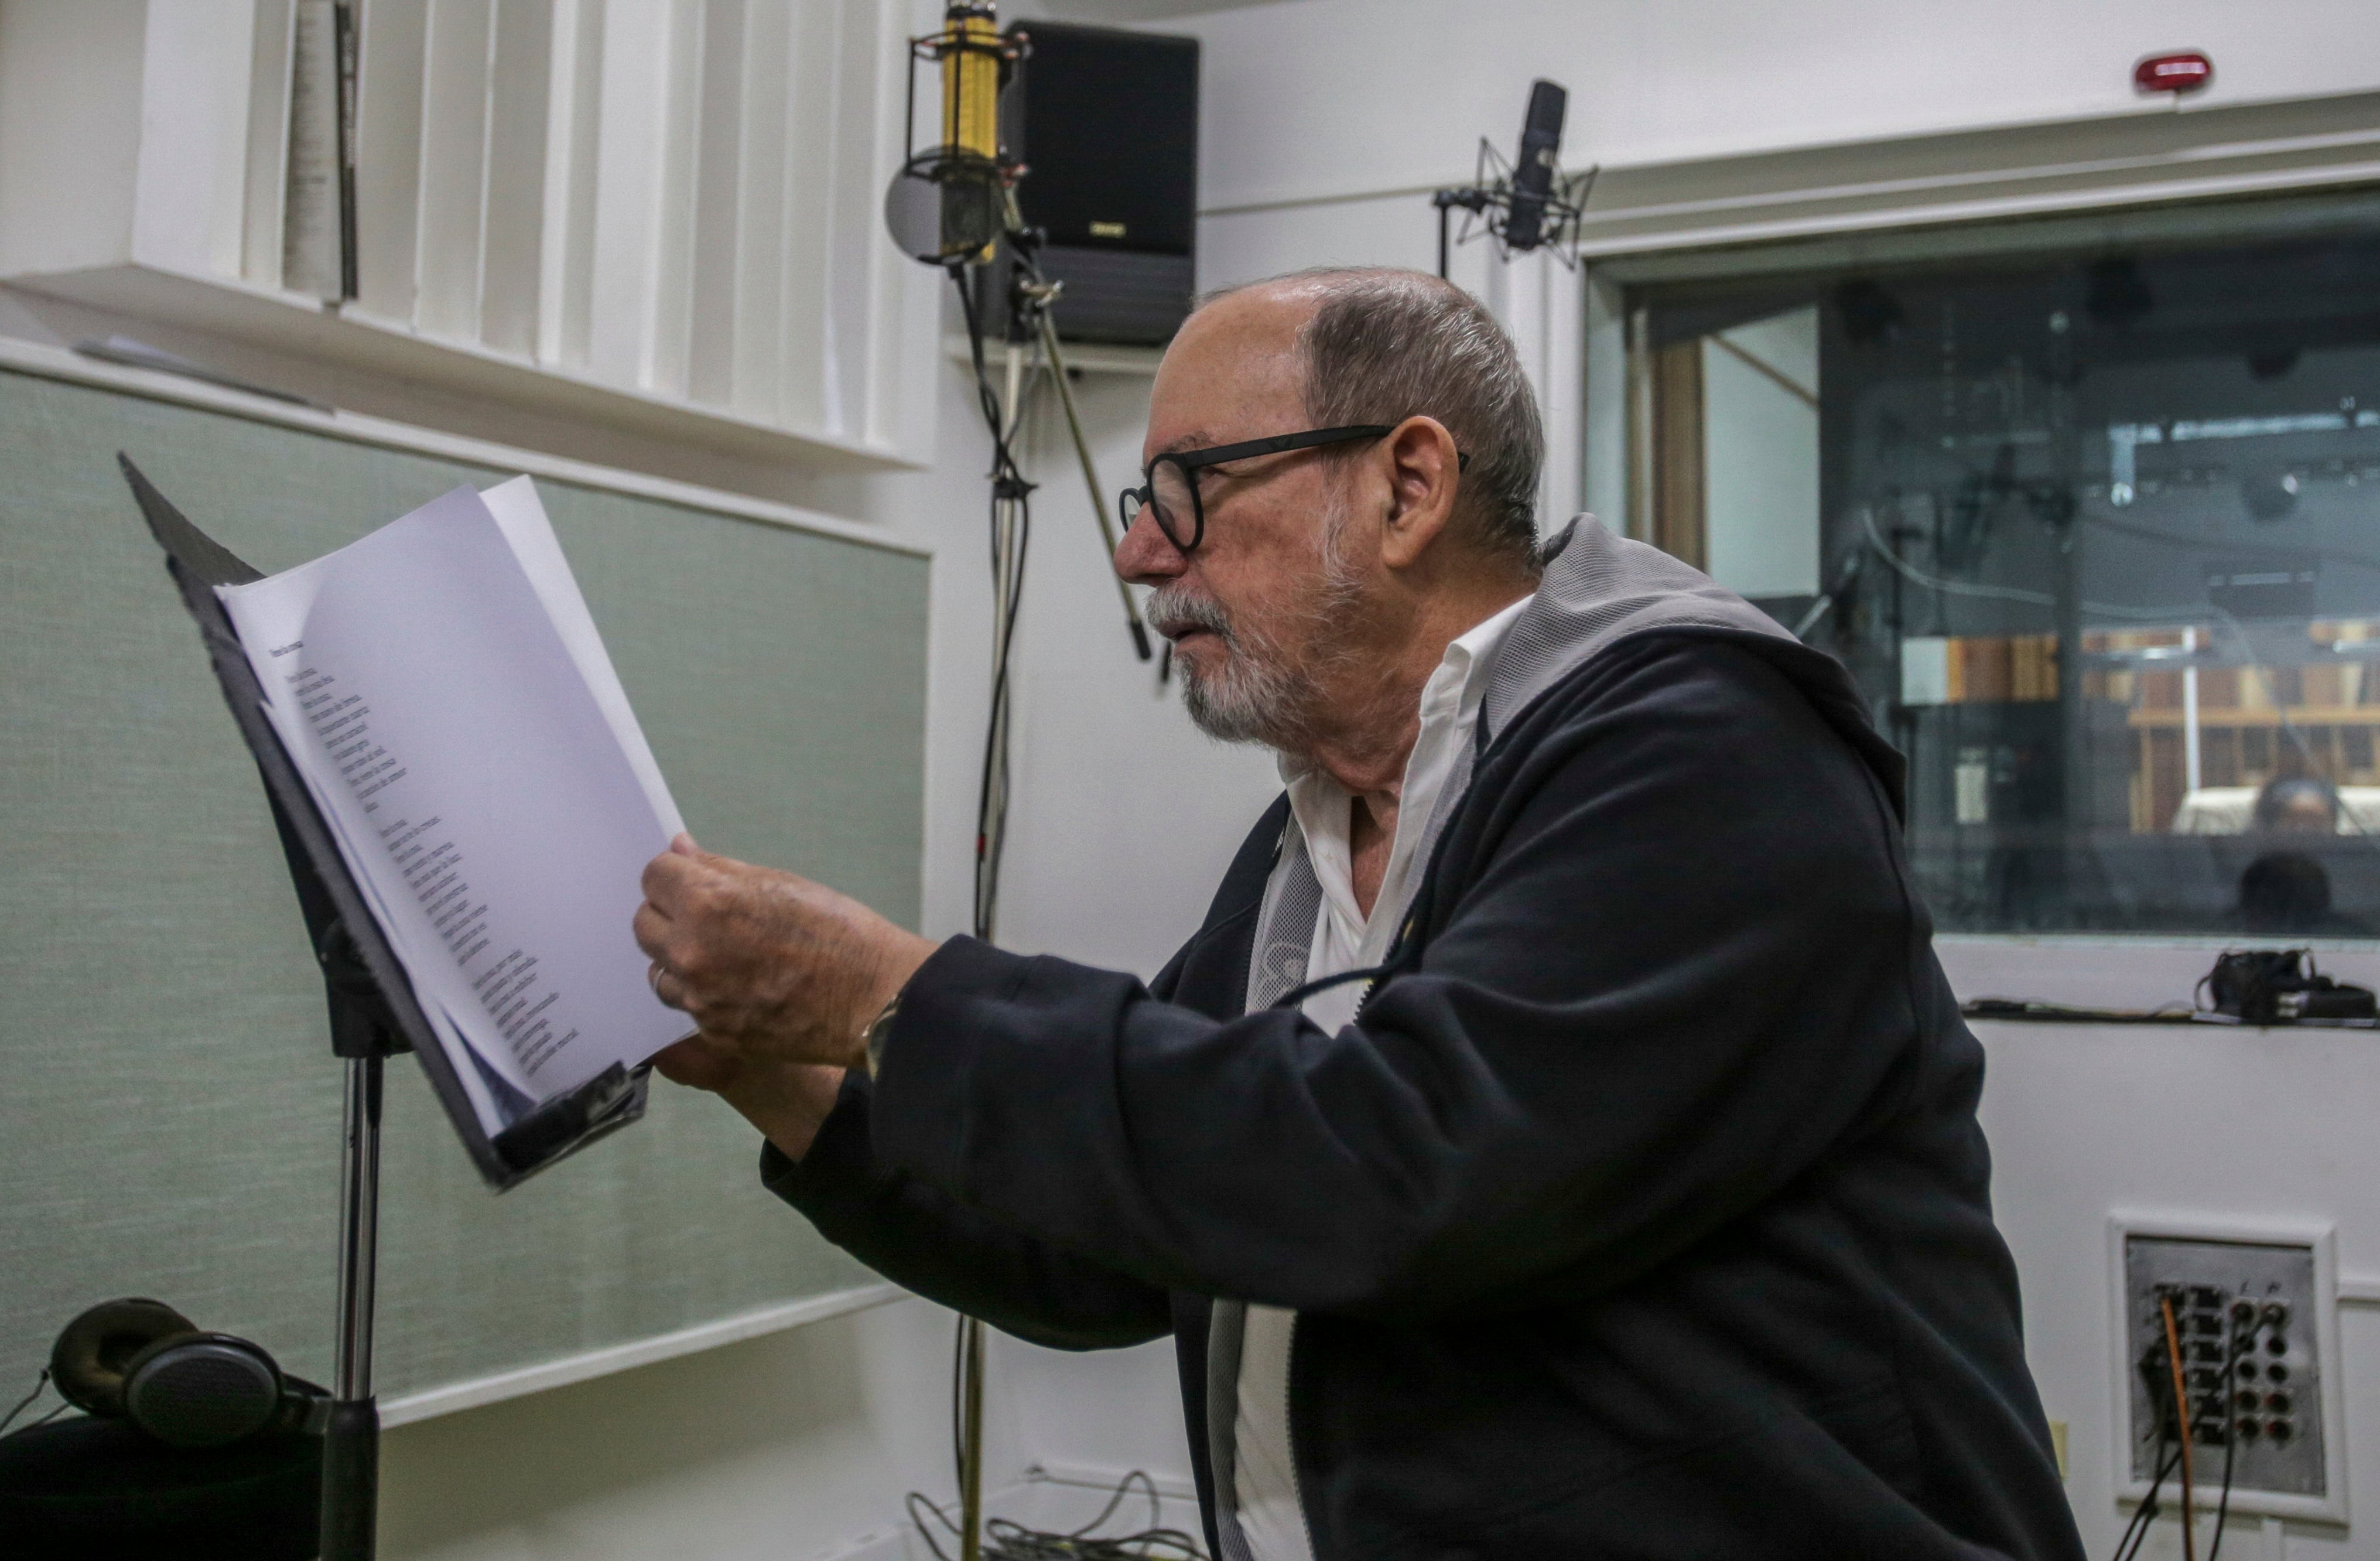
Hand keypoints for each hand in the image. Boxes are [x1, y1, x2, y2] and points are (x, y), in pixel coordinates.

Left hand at [633, 835, 936, 1148]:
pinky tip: (739, 986)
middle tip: (704, 915)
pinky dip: (703, 993)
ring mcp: (700, 998)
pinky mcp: (713, 1031)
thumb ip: (719, 870)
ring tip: (722, 955)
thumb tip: (681, 852)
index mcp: (707, 904)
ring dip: (680, 958)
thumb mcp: (779, 883)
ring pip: (659, 971)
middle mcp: (692, 952)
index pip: (654, 877)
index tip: (689, 880)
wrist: (873, 999)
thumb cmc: (838, 933)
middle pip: (644, 925)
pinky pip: (688, 1006)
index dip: (674, 875)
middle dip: (668, 914)